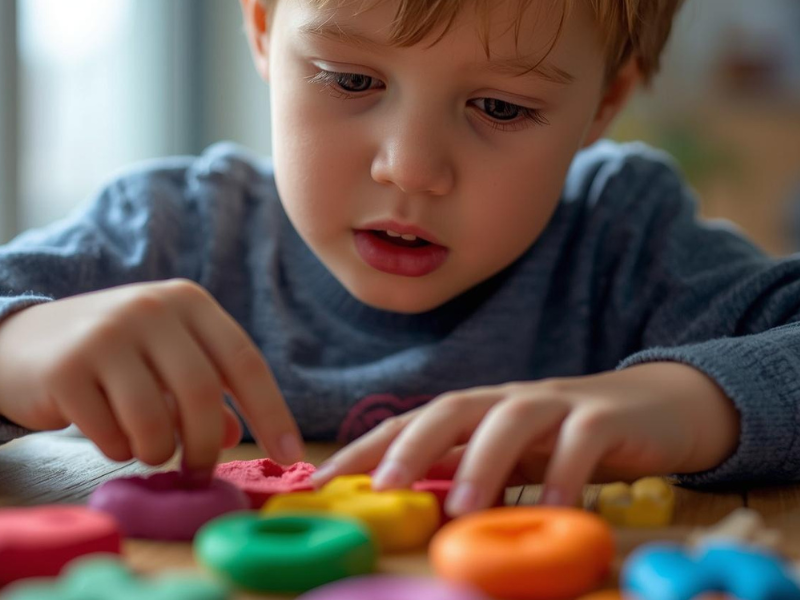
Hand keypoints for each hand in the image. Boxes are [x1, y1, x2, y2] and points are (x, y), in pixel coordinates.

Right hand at [0, 279, 302, 470]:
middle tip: (201, 473)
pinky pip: (111, 435)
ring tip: (146, 446)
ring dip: (157, 452)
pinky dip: (118, 449)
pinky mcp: (66, 369)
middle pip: (203, 394)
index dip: (273, 413)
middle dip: (206, 447)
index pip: (245, 361)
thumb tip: (232, 436)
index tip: (293, 456)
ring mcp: (106, 335)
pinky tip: (107, 432)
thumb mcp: (168, 361)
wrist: (24, 340)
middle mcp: (151, 309)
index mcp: (188, 302)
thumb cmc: (115, 355)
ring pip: (156, 423)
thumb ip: (207, 394)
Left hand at [311, 363, 739, 514]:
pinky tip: (552, 508)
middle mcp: (507, 400)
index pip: (412, 423)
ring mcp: (557, 403)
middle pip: (450, 408)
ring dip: (482, 462)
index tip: (318, 483)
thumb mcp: (512, 460)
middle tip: (382, 488)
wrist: (655, 407)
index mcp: (478, 412)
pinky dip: (564, 473)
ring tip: (463, 510)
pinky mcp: (604, 417)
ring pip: (510, 419)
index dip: (365, 449)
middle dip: (411, 445)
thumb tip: (413, 509)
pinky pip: (580, 440)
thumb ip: (467, 473)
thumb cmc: (569, 440)